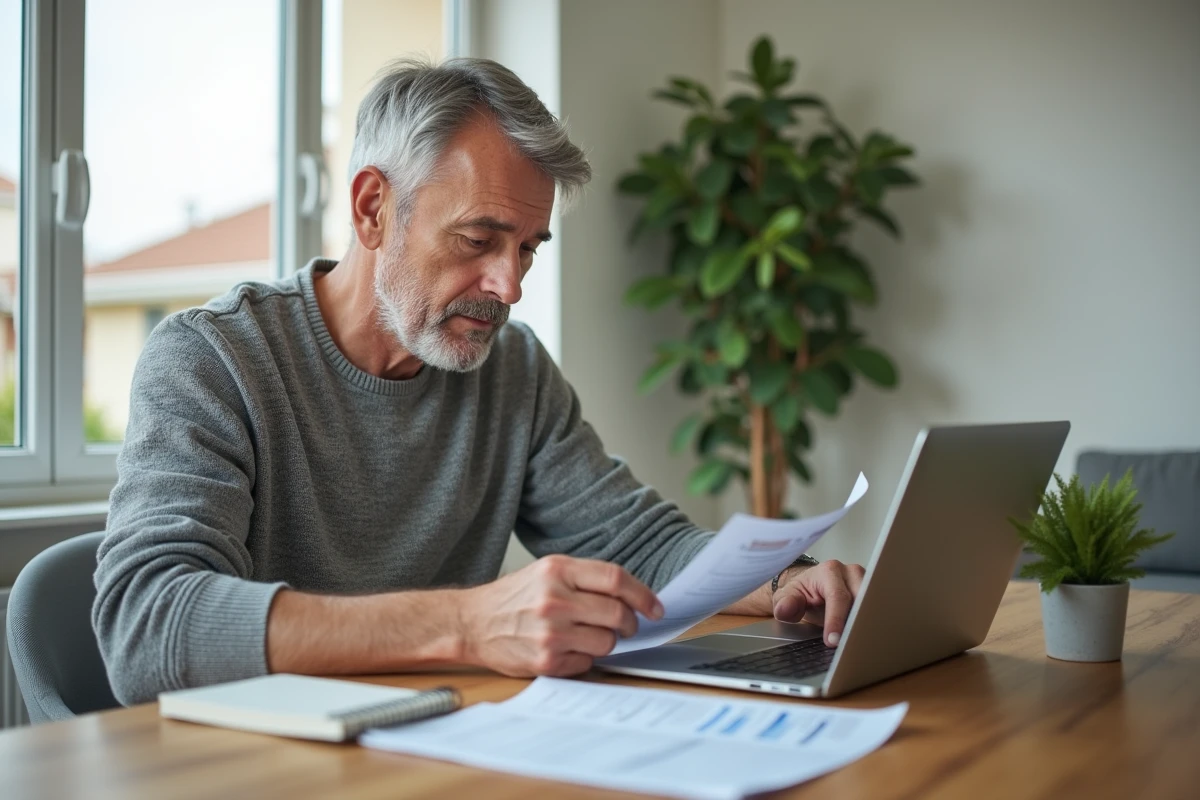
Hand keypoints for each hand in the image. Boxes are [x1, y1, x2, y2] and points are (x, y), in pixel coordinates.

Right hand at [458, 555, 663, 676]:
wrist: (473, 622)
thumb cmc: (515, 597)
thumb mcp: (546, 572)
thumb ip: (586, 578)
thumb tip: (633, 597)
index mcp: (557, 570)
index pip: (615, 579)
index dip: (643, 594)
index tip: (655, 608)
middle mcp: (554, 599)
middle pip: (617, 613)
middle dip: (630, 623)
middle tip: (626, 626)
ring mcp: (550, 632)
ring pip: (607, 642)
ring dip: (606, 641)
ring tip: (587, 635)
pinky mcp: (546, 660)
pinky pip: (587, 663)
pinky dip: (584, 658)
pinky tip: (567, 649)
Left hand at [771, 560, 865, 646]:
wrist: (811, 589)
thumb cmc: (802, 593)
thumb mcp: (787, 597)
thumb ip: (785, 603)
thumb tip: (785, 610)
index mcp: (829, 571)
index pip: (837, 596)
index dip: (836, 620)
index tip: (833, 640)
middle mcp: (851, 573)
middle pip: (861, 598)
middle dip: (857, 622)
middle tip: (851, 644)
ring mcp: (866, 582)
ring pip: (873, 604)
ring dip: (868, 624)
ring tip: (861, 644)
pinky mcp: (874, 594)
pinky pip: (877, 610)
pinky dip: (873, 624)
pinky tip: (868, 638)